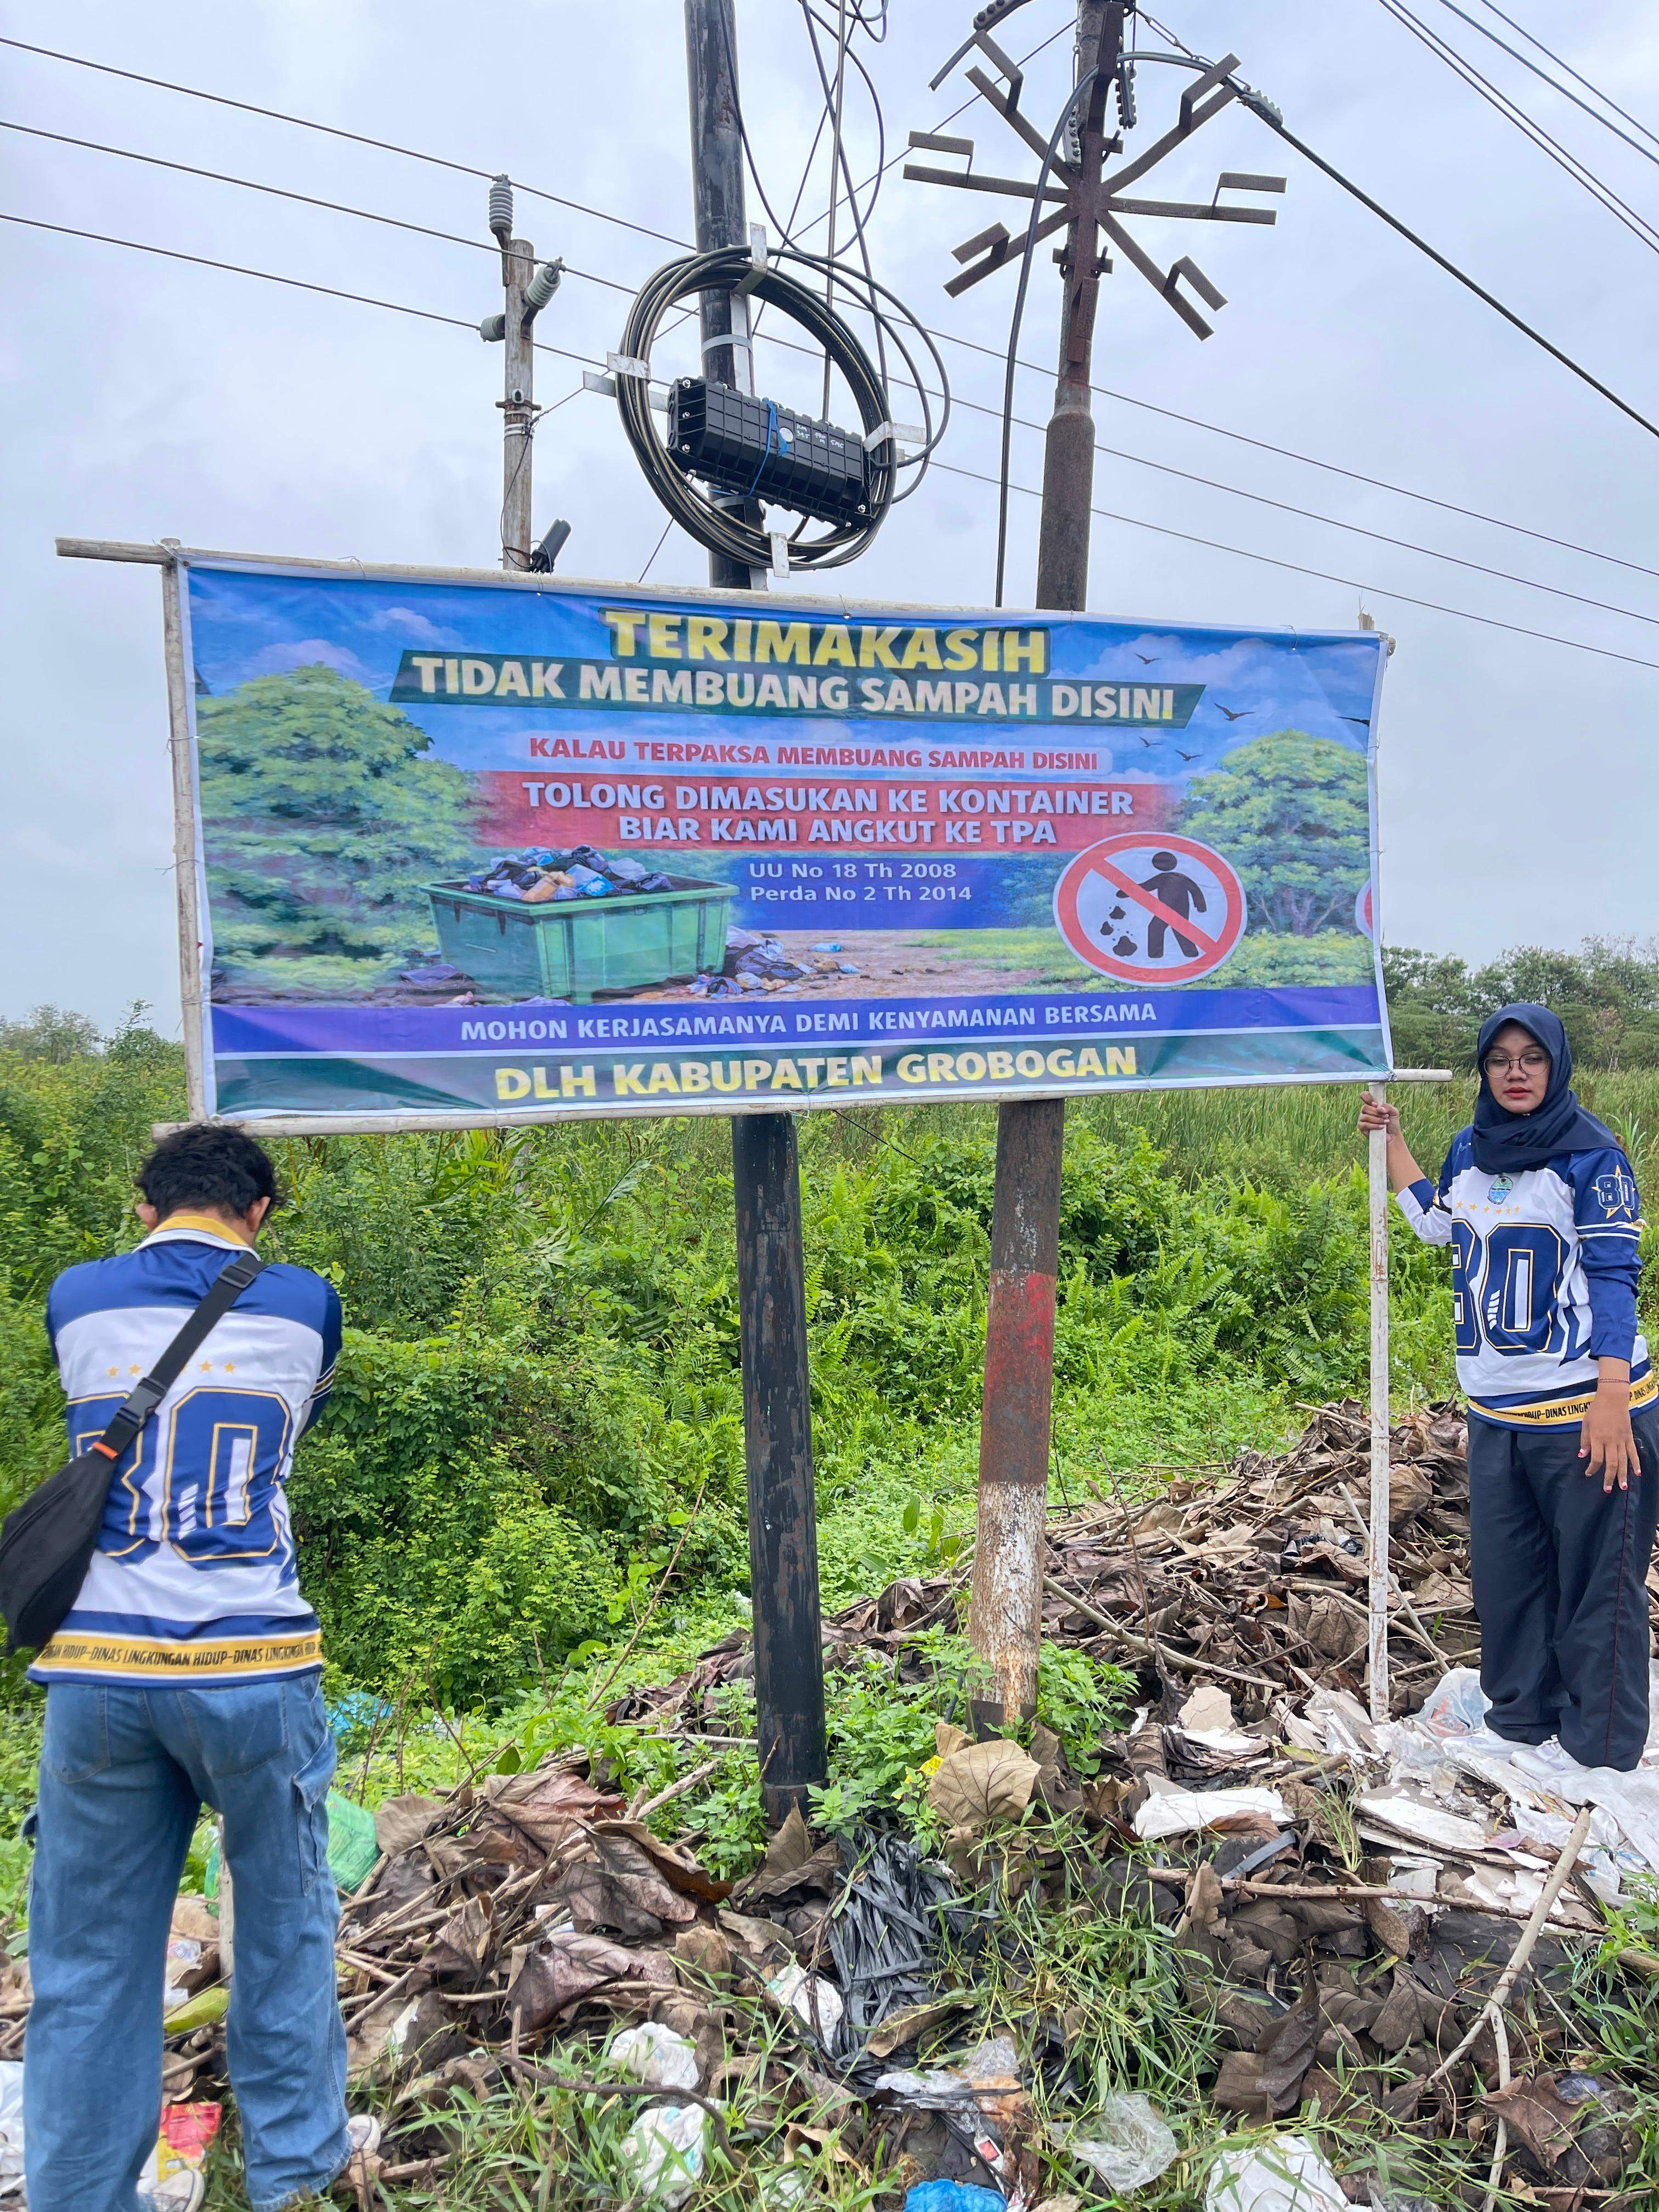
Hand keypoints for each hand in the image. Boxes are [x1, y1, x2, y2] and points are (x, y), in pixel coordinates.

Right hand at [1358, 1097, 1400, 1139]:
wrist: (1392, 1135)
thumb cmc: (1392, 1123)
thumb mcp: (1394, 1112)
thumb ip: (1387, 1106)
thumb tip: (1379, 1108)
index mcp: (1372, 1105)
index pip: (1364, 1096)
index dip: (1367, 1098)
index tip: (1376, 1104)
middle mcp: (1366, 1111)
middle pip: (1365, 1107)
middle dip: (1376, 1113)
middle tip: (1386, 1116)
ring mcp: (1362, 1118)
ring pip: (1365, 1116)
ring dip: (1377, 1119)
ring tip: (1385, 1122)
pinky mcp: (1361, 1127)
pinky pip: (1365, 1124)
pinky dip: (1374, 1126)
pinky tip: (1381, 1127)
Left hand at [1581, 1375, 1638, 1492]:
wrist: (1613, 1399)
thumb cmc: (1596, 1410)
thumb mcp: (1585, 1423)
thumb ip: (1584, 1440)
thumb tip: (1582, 1455)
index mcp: (1598, 1438)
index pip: (1596, 1459)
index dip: (1592, 1468)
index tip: (1588, 1473)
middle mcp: (1611, 1441)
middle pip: (1611, 1464)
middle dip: (1609, 1478)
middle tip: (1607, 1489)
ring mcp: (1622, 1440)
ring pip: (1623, 1461)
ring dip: (1623, 1475)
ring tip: (1622, 1487)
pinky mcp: (1629, 1438)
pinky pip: (1633, 1453)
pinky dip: (1636, 1463)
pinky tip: (1638, 1473)